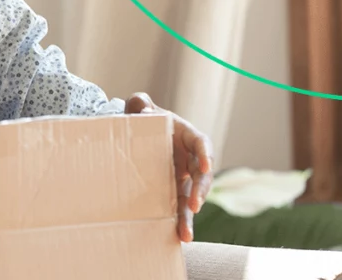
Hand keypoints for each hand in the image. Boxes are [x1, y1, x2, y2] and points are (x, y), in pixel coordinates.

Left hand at [125, 92, 213, 242]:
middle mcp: (190, 160)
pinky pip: (178, 209)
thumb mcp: (139, 109)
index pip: (202, 144)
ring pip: (191, 199)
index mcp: (187, 137)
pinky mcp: (173, 194)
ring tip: (185, 235)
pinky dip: (177, 223)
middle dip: (200, 191)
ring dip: (189, 216)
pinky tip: (176, 239)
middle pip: (201, 177)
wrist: (136, 137)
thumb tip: (141, 106)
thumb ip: (139, 104)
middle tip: (194, 205)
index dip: (205, 155)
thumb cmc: (143, 120)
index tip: (205, 165)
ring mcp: (183, 179)